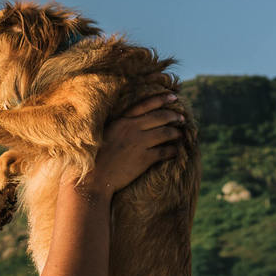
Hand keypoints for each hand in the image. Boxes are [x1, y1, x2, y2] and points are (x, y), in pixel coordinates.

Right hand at [66, 91, 184, 197]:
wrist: (94, 178)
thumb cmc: (96, 157)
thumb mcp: (106, 133)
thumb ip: (120, 125)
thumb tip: (134, 121)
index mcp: (122, 121)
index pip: (145, 105)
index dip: (162, 100)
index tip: (174, 97)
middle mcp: (132, 128)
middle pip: (160, 117)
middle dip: (174, 116)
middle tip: (181, 118)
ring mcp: (139, 143)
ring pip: (165, 133)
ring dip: (176, 133)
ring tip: (181, 135)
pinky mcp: (144, 159)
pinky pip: (165, 152)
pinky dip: (173, 151)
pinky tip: (176, 151)